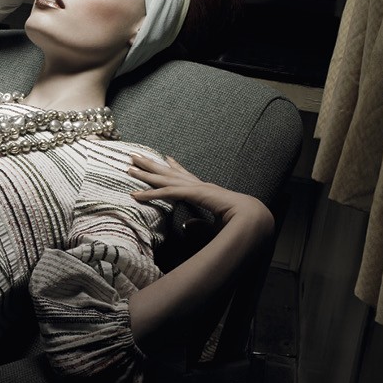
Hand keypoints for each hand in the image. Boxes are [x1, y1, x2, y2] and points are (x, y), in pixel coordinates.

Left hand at [127, 153, 273, 233]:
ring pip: (164, 178)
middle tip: (135, 156)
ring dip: (145, 173)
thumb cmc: (239, 224)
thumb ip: (199, 225)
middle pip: (169, 172)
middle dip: (151, 164)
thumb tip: (186, 225)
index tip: (166, 159)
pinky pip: (167, 193)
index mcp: (206, 191)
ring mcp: (195, 187)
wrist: (253, 218)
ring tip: (129, 166)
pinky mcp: (193, 194)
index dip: (175, 167)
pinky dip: (150, 194)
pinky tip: (135, 194)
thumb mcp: (215, 226)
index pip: (186, 176)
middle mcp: (199, 185)